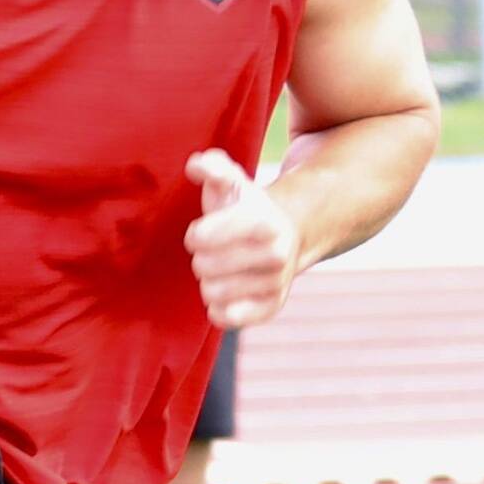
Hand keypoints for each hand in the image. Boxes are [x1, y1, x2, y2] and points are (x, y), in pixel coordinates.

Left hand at [184, 150, 301, 329]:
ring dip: (210, 281)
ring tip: (223, 269)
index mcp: (265, 222)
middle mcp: (276, 254)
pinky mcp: (271, 307)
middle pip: (203, 266)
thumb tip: (197, 166)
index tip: (204, 231)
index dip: (197, 235)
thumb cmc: (245, 207)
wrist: (286, 235)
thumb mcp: (231, 181)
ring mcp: (276, 283)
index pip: (203, 238)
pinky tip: (227, 293)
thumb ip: (212, 166)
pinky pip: (227, 317)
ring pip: (212, 292)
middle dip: (203, 257)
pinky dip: (219, 308)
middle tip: (216, 251)